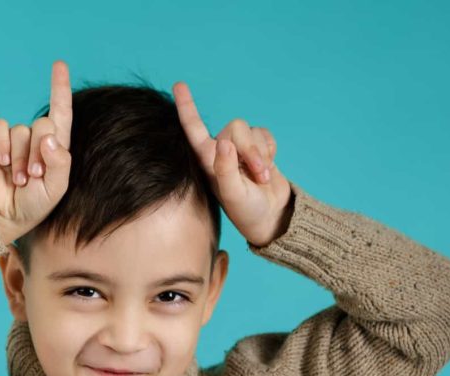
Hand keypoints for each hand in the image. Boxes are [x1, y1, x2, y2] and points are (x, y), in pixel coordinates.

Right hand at [0, 60, 72, 243]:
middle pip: (44, 124)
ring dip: (22, 158)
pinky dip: (4, 145)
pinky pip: (0, 129)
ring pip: (22, 131)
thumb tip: (48, 137)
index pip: (60, 112)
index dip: (60, 88)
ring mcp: (13, 140)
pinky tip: (4, 163)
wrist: (4, 216)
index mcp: (54, 146)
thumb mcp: (56, 188)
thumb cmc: (34, 204)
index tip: (59, 65)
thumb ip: (60, 163)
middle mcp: (34, 139)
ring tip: (19, 179)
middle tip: (34, 176)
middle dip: (40, 152)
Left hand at [172, 81, 292, 246]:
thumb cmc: (247, 210)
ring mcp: (240, 149)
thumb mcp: (233, 194)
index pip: (193, 129)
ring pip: (252, 131)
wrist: (271, 215)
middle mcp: (221, 150)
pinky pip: (266, 134)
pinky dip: (271, 150)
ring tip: (262, 177)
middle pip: (236, 127)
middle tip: (258, 174)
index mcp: (207, 160)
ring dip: (261, 154)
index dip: (187, 106)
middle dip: (250, 149)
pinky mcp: (259, 147)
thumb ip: (226, 169)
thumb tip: (224, 143)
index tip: (178, 85)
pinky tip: (268, 167)